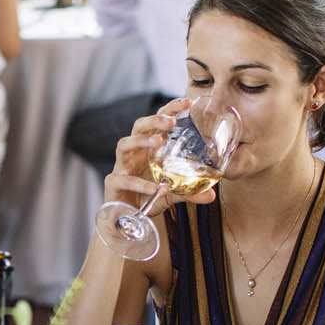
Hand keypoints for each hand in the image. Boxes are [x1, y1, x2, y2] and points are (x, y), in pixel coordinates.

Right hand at [108, 97, 211, 212]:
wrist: (125, 223)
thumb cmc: (146, 199)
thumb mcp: (172, 195)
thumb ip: (190, 193)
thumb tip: (212, 195)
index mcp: (148, 149)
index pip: (157, 123)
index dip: (169, 110)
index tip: (187, 102)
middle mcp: (133, 153)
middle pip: (139, 127)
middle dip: (154, 120)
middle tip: (172, 121)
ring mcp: (121, 167)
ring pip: (124, 145)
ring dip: (141, 140)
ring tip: (158, 141)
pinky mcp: (113, 184)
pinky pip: (125, 179)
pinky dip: (141, 183)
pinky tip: (156, 188)